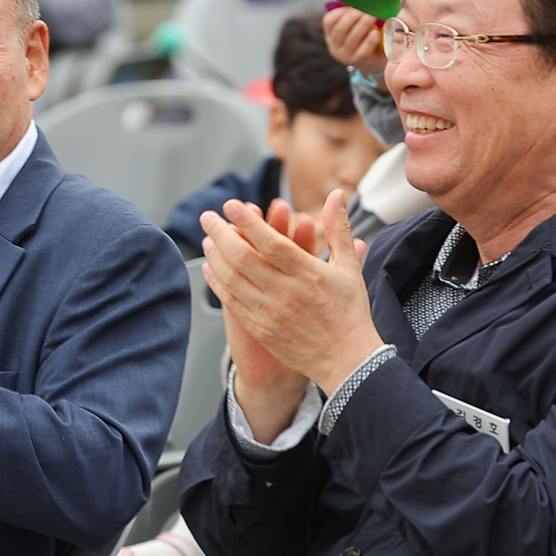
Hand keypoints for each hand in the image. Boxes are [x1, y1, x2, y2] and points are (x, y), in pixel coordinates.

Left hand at [201, 191, 384, 396]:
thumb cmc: (349, 312)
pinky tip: (211, 268)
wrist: (347, 360)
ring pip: (232, 279)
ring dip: (215, 256)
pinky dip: (217, 282)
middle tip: (207, 217)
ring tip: (206, 240)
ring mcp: (270, 312)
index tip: (231, 205)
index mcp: (308, 273)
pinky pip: (232, 302)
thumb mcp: (349, 267)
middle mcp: (286, 292)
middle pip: (243, 257)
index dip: (247, 221)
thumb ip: (338, 228)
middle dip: (221, 233)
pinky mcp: (261, 328)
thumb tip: (337, 195)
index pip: (270, 241)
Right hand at [323, 4, 386, 79]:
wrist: (373, 60)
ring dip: (362, 26)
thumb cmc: (365, 37)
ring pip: (351, 39)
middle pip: (339, 30)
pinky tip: (375, 33)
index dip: (340, 12)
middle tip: (364, 10)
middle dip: (352, 18)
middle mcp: (335, 46)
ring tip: (372, 17)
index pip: (329, 21)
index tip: (353, 6)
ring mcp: (345, 56)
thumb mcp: (356, 25)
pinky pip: (363, 50)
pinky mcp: (358, 61)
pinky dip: (369, 40)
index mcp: (331, 34)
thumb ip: (356, 13)